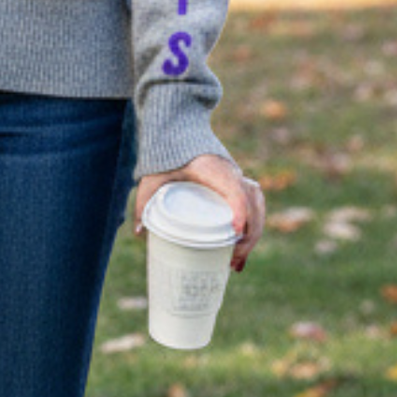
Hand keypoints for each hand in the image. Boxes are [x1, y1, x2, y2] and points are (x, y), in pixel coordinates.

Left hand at [133, 153, 264, 272]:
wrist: (179, 134)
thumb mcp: (152, 179)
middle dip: (249, 236)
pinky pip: (255, 203)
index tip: (235, 232)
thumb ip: (143, 201)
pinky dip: (254, 224)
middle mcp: (230, 173)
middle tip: (233, 262)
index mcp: (212, 170)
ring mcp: (237, 177)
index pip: (235, 190)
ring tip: (237, 261)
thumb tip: (139, 233)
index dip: (239, 211)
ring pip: (258, 205)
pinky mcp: (238, 183)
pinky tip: (242, 248)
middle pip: (253, 204)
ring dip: (254, 233)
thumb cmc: (166, 157)